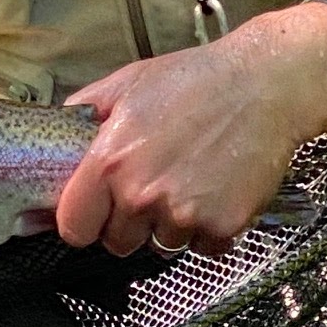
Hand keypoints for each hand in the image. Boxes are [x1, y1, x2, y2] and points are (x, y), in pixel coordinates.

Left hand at [53, 2, 326, 258]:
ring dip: (172, 224)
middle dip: (131, 222)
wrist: (266, 84)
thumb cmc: (195, 79)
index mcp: (109, 162)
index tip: (97, 211)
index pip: (74, 228)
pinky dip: (210, 228)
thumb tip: (60, 131)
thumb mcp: (127, 83)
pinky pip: (203, 247)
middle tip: (154, 186)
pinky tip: (217, 190)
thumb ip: (85, 112)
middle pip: (118, 243)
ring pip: (163, 244)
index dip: (85, 220)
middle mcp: (142, 194)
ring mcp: (184, 215)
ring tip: (190, 180)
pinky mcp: (222, 227)